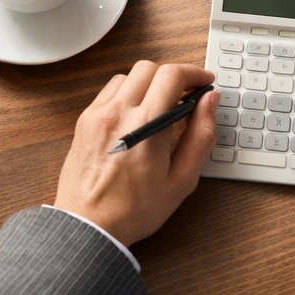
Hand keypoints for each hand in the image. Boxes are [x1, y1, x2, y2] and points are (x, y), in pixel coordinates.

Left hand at [53, 62, 217, 246]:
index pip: (171, 75)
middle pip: (150, 68)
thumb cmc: (134, 210)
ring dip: (149, 83)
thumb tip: (210, 102)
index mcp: (145, 126)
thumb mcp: (181, 180)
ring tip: (161, 106)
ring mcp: (97, 114)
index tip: (205, 82)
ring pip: (127, 76)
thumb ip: (201, 136)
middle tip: (187, 94)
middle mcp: (118, 112)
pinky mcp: (85, 121)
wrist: (88, 226)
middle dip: (173, 76)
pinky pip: (109, 91)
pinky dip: (127, 93)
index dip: (194, 72)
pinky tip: (136, 115)